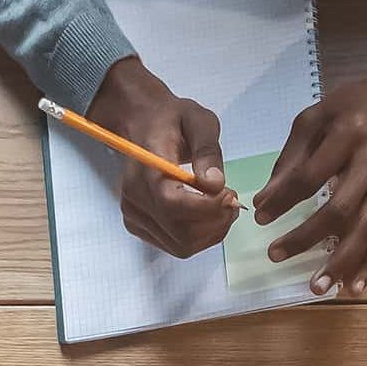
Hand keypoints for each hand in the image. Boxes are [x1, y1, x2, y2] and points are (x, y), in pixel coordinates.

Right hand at [93, 57, 235, 257]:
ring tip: (222, 207)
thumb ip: (208, 151)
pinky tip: (208, 215)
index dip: (208, 208)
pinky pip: (176, 246)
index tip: (230, 195)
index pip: (173, 205)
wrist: (146, 124)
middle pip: (180, 233)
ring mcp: (134, 215)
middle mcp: (134, 198)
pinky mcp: (139, 226)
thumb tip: (215, 184)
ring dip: (211, 233)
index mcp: (145, 170)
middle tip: (232, 201)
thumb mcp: (198, 120)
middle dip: (216, 222)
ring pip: (181, 246)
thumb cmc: (173, 120)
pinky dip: (200, 237)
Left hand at [261, 71, 366, 295]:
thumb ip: (292, 155)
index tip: (260, 216)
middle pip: (341, 208)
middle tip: (275, 255)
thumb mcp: (317, 115)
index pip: (311, 175)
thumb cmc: (354, 105)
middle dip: (307, 236)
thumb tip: (267, 197)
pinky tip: (354, 287)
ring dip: (342, 262)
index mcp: (347, 135)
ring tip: (317, 287)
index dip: (284, 199)